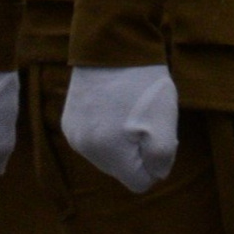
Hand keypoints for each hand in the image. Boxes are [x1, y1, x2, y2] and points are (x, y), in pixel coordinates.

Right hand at [62, 63, 178, 194]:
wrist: (111, 49)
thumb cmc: (143, 88)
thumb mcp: (166, 126)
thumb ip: (161, 160)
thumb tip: (152, 173)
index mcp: (108, 153)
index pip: (139, 183)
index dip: (154, 165)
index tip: (156, 138)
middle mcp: (84, 148)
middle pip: (121, 170)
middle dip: (136, 153)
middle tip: (144, 123)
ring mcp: (72, 134)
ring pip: (107, 156)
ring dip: (121, 143)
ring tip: (127, 113)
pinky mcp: (67, 120)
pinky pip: (93, 141)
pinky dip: (105, 131)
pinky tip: (111, 108)